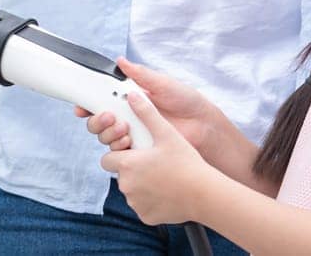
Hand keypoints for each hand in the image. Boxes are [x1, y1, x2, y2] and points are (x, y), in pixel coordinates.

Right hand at [78, 58, 224, 157]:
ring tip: (123, 128)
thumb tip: (120, 61)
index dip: (88, 104)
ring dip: (107, 133)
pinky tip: (128, 141)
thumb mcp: (162, 83)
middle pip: (98, 121)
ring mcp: (132, 134)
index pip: (102, 100)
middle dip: (96, 120)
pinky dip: (119, 146)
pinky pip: (119, 152)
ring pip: (106, 137)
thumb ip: (140, 74)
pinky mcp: (139, 150)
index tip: (81, 107)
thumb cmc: (185, 100)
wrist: (202, 125)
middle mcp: (128, 116)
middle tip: (108, 116)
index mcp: (130, 98)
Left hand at [100, 93, 215, 225]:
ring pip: (132, 190)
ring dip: (141, 183)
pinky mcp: (145, 216)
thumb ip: (147, 112)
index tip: (133, 149)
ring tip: (164, 175)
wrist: (203, 194)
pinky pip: (142, 205)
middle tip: (153, 161)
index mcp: (128, 164)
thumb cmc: (186, 163)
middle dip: (132, 167)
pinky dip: (151, 199)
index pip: (108, 158)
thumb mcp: (166, 133)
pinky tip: (167, 190)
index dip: (119, 152)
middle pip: (121, 174)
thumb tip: (132, 95)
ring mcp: (135, 202)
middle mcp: (126, 185)